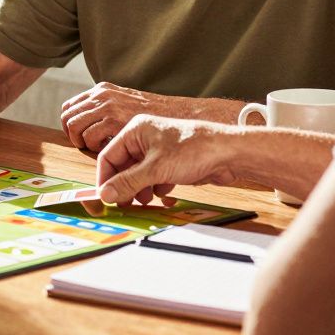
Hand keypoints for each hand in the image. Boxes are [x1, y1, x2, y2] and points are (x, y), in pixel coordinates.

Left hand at [61, 82, 193, 151]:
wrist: (179, 117)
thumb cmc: (156, 118)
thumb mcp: (128, 106)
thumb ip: (108, 112)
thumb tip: (89, 126)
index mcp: (103, 90)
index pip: (70, 106)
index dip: (70, 125)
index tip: (79, 138)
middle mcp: (101, 95)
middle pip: (67, 116)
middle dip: (72, 135)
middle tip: (85, 147)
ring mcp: (107, 106)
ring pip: (74, 127)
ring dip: (81, 142)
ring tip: (98, 150)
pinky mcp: (113, 120)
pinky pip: (89, 137)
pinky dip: (95, 147)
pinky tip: (110, 150)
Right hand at [96, 115, 238, 205]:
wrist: (229, 153)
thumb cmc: (195, 149)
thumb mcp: (155, 169)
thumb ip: (127, 183)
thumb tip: (105, 194)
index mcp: (136, 130)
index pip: (108, 156)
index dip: (105, 179)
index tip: (105, 198)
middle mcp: (144, 138)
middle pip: (122, 167)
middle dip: (124, 186)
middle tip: (124, 204)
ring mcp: (158, 150)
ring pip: (138, 174)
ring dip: (139, 189)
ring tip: (146, 199)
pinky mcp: (170, 162)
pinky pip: (153, 178)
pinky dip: (155, 188)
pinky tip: (164, 192)